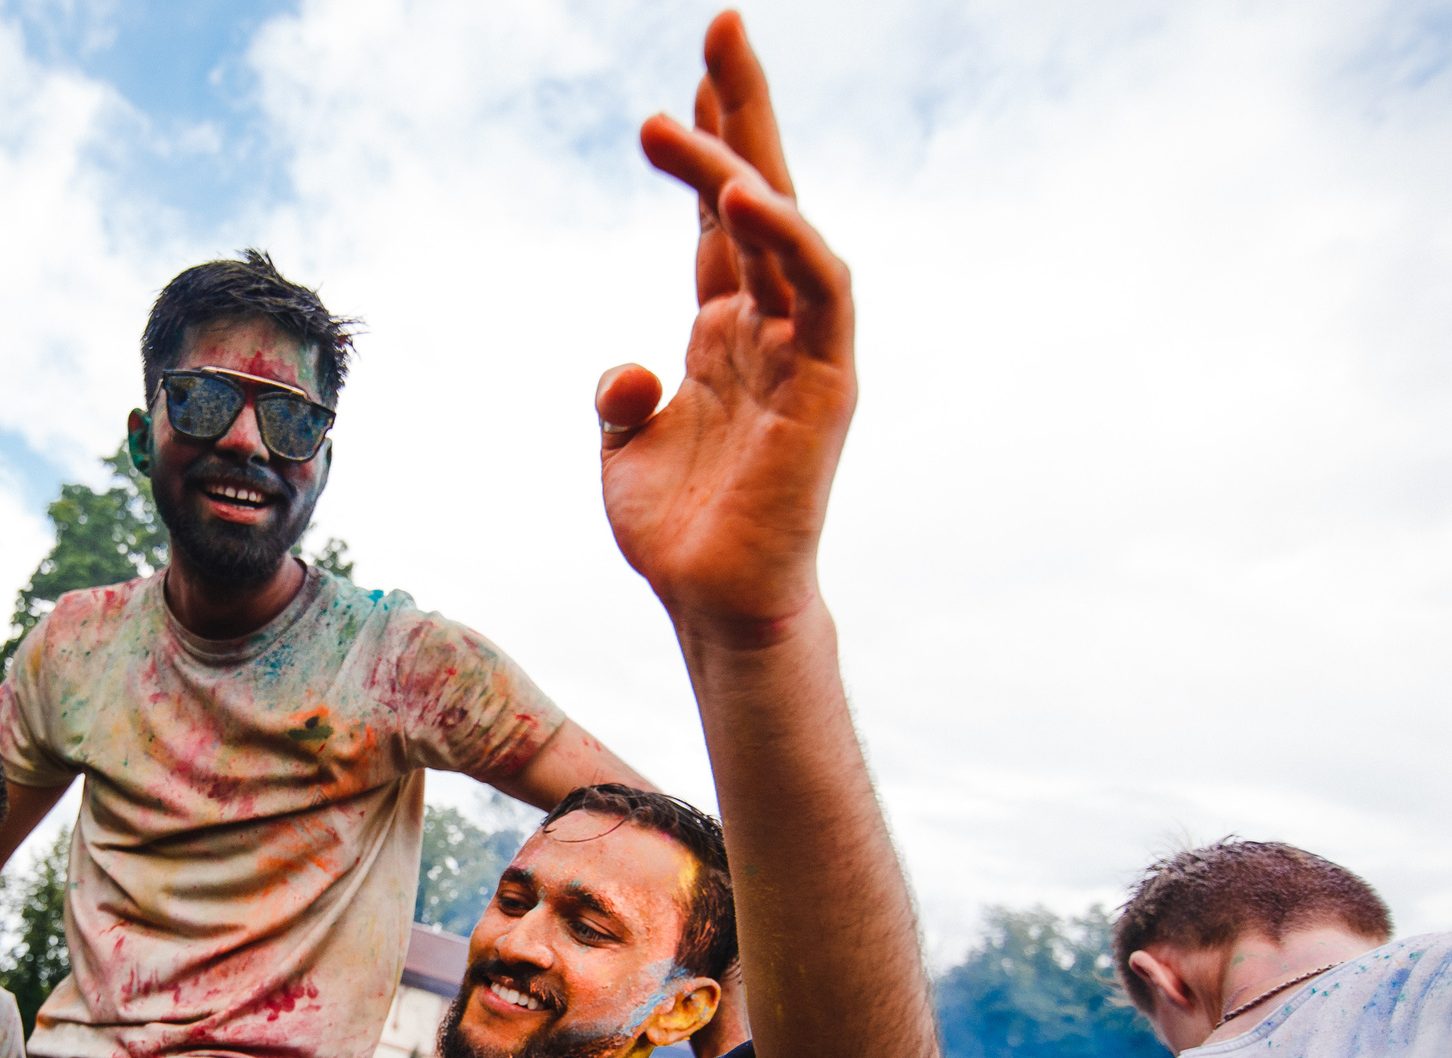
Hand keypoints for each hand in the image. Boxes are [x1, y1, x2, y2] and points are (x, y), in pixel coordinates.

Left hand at [597, 11, 855, 645]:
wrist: (713, 605)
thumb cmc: (679, 536)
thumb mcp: (626, 451)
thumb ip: (622, 397)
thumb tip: (627, 366)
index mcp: (725, 334)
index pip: (718, 220)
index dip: (704, 147)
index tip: (678, 79)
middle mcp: (772, 328)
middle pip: (761, 194)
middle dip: (741, 108)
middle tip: (718, 21)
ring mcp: (805, 350)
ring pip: (786, 228)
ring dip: (743, 161)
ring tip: (689, 106)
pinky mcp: (828, 383)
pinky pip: (818, 289)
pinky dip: (785, 238)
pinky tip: (740, 196)